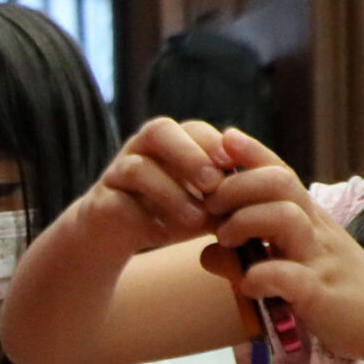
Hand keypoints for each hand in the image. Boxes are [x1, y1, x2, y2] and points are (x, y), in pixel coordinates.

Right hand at [70, 117, 240, 259]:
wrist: (116, 233)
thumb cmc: (168, 212)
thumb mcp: (204, 203)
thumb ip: (228, 196)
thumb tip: (263, 197)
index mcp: (170, 141)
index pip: (193, 129)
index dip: (213, 143)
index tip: (233, 167)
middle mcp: (140, 148)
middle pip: (159, 131)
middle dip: (190, 155)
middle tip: (213, 183)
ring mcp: (117, 172)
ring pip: (137, 167)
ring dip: (170, 191)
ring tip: (196, 217)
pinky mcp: (99, 202)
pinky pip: (118, 201)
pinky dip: (145, 216)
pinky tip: (165, 233)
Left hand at [200, 128, 363, 362]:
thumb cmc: (333, 290)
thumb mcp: (292, 265)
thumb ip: (249, 255)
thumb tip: (206, 251)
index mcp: (308, 218)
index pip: (280, 173)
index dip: (252, 153)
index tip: (223, 139)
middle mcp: (315, 230)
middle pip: (279, 184)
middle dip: (237, 186)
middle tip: (210, 206)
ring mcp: (318, 259)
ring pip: (285, 218)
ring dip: (246, 223)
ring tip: (227, 240)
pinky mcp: (320, 293)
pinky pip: (288, 276)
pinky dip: (261, 277)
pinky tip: (248, 285)